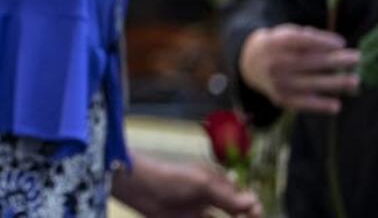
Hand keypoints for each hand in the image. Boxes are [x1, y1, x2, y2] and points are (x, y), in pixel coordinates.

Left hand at [113, 152, 260, 217]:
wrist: (135, 186)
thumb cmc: (168, 177)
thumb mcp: (201, 184)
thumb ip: (226, 196)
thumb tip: (253, 202)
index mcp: (214, 182)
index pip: (241, 198)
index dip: (252, 209)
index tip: (256, 215)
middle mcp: (208, 197)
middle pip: (233, 214)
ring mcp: (195, 211)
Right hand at [239, 23, 358, 112]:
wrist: (248, 63)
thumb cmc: (277, 46)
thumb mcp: (284, 34)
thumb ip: (306, 37)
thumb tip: (335, 45)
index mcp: (274, 43)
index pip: (300, 41)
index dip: (321, 41)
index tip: (341, 43)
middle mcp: (274, 63)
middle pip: (308, 61)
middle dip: (334, 60)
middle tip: (355, 58)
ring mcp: (277, 82)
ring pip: (309, 83)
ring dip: (334, 82)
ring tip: (354, 81)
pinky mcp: (280, 98)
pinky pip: (302, 103)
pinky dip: (319, 105)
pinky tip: (336, 105)